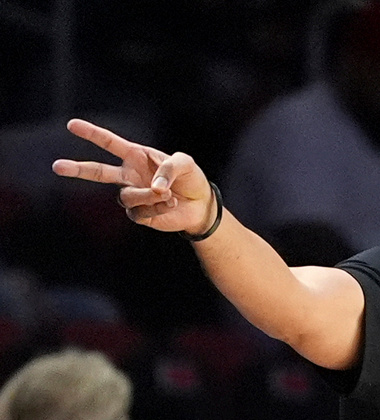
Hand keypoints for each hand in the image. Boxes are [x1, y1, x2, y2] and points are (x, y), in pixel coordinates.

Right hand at [52, 119, 215, 236]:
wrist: (201, 205)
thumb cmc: (191, 178)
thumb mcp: (185, 164)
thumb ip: (168, 169)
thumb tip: (154, 188)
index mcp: (137, 156)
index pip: (110, 143)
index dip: (92, 134)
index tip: (72, 125)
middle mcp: (129, 175)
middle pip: (98, 172)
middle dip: (78, 169)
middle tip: (57, 166)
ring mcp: (133, 195)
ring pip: (126, 196)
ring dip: (147, 196)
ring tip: (167, 194)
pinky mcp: (139, 214)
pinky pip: (140, 212)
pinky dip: (158, 207)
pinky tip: (170, 203)